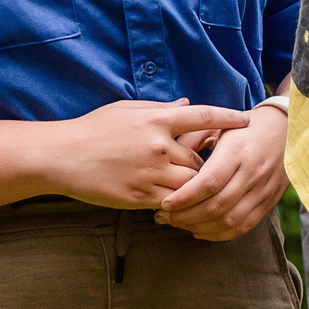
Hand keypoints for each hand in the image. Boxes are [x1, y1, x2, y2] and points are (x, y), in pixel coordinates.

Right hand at [50, 98, 250, 209]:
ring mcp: (150, 173)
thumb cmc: (93, 129)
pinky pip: (173, 202)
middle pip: (199, 159)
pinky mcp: (140, 196)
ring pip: (191, 183)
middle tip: (208, 168)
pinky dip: (179, 203)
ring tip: (193, 188)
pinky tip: (176, 204)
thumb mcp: (127, 110)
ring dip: (195, 186)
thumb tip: (188, 104)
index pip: (203, 116)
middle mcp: (158, 146)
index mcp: (156, 120)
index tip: (247, 121)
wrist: (60, 157)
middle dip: (205, 164)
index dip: (228, 117)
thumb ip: (161, 110)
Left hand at [156, 102, 288, 239]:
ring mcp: (263, 190)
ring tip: (178, 224)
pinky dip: (219, 234)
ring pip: (229, 220)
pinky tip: (200, 231)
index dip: (184, 197)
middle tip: (163, 217)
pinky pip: (243, 226)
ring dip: (199, 227)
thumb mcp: (219, 124)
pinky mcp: (269, 202)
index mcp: (238, 150)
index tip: (164, 203)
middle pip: (216, 206)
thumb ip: (193, 139)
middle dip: (185, 217)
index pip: (209, 182)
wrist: (288, 131)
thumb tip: (169, 159)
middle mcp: (253, 172)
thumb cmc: (246, 127)